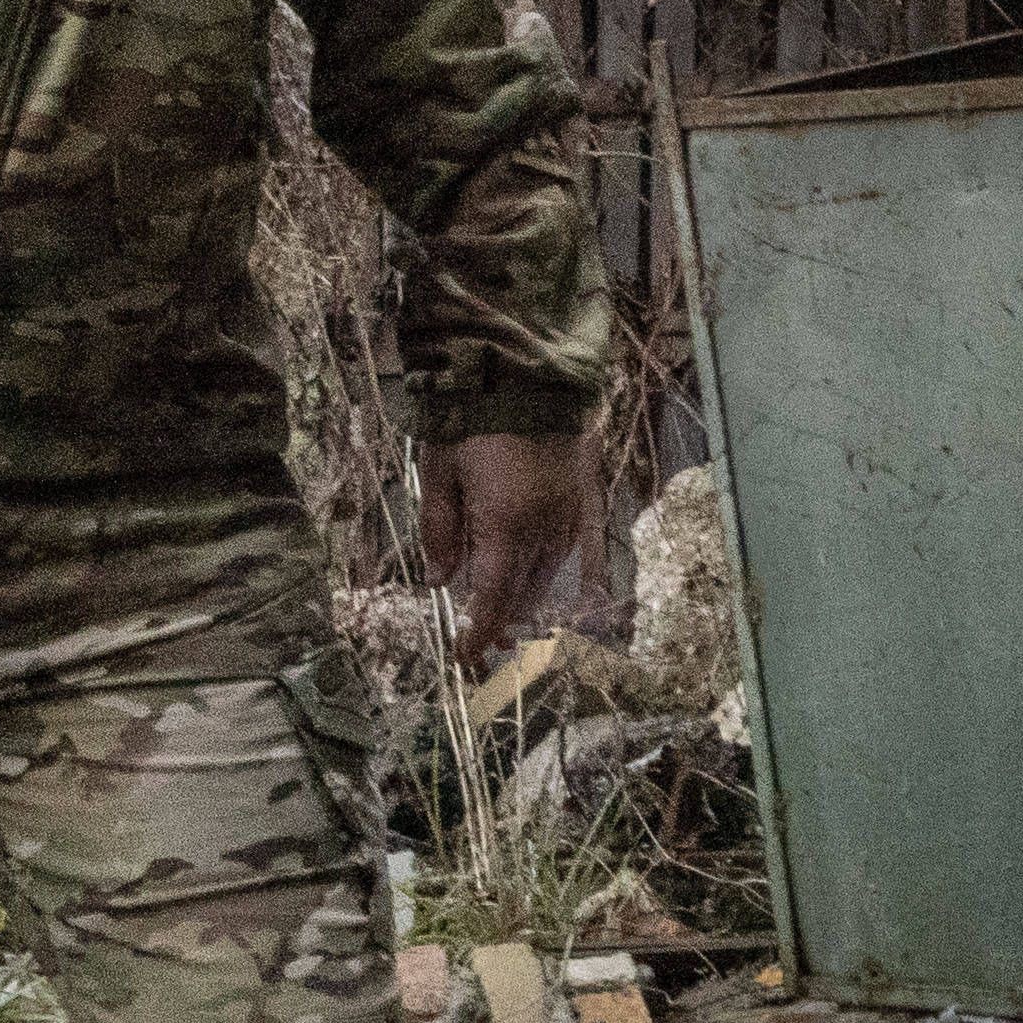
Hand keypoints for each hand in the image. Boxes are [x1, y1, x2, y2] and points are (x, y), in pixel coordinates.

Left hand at [427, 435, 593, 665]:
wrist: (526, 366)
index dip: (478, 634)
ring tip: (504, 606)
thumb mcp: (439, 471)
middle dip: (501, 620)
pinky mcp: (583, 493)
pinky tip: (541, 574)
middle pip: (524, 592)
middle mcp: (545, 526)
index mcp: (506, 524)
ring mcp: (570, 510)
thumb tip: (440, 579)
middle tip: (479, 635)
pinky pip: (573, 546)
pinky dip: (555, 568)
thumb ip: (439, 530)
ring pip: (551, 573)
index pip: (493, 599)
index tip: (464, 656)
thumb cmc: (471, 416)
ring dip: (526, 594)